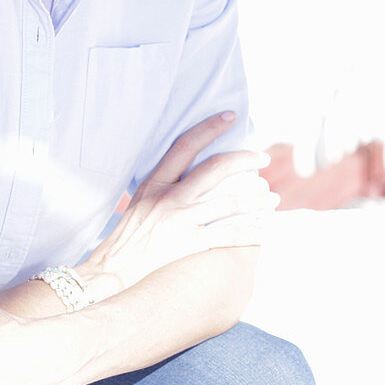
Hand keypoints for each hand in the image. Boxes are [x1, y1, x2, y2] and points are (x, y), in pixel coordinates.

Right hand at [78, 111, 276, 296]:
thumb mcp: (139, 199)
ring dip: (256, 199)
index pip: (185, 144)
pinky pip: (226, 235)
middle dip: (245, 159)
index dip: (210, 127)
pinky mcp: (187, 243)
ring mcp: (179, 219)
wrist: (112, 268)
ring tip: (272, 198)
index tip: (230, 116)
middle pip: (216, 168)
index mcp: (155, 181)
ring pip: (229, 202)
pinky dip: (248, 233)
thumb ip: (162, 184)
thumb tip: (188, 170)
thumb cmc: (127, 235)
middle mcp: (169, 196)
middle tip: (264, 157)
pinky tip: (262, 232)